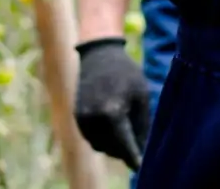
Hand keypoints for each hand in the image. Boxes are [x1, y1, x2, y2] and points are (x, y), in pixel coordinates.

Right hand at [73, 37, 150, 169]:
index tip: (141, 165)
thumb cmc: (126, 72)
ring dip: (113, 146)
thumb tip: (142, 148)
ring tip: (125, 130)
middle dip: (125, 150)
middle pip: (113, 149)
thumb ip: (142, 125)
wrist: (98, 54)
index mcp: (112, 112)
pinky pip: (91, 138)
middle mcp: (94, 118)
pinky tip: (112, 126)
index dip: (134, 157)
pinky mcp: (77, 116)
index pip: (124, 145)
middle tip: (136, 142)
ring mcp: (83, 118)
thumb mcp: (141, 95)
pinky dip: (102, 138)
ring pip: (101, 146)